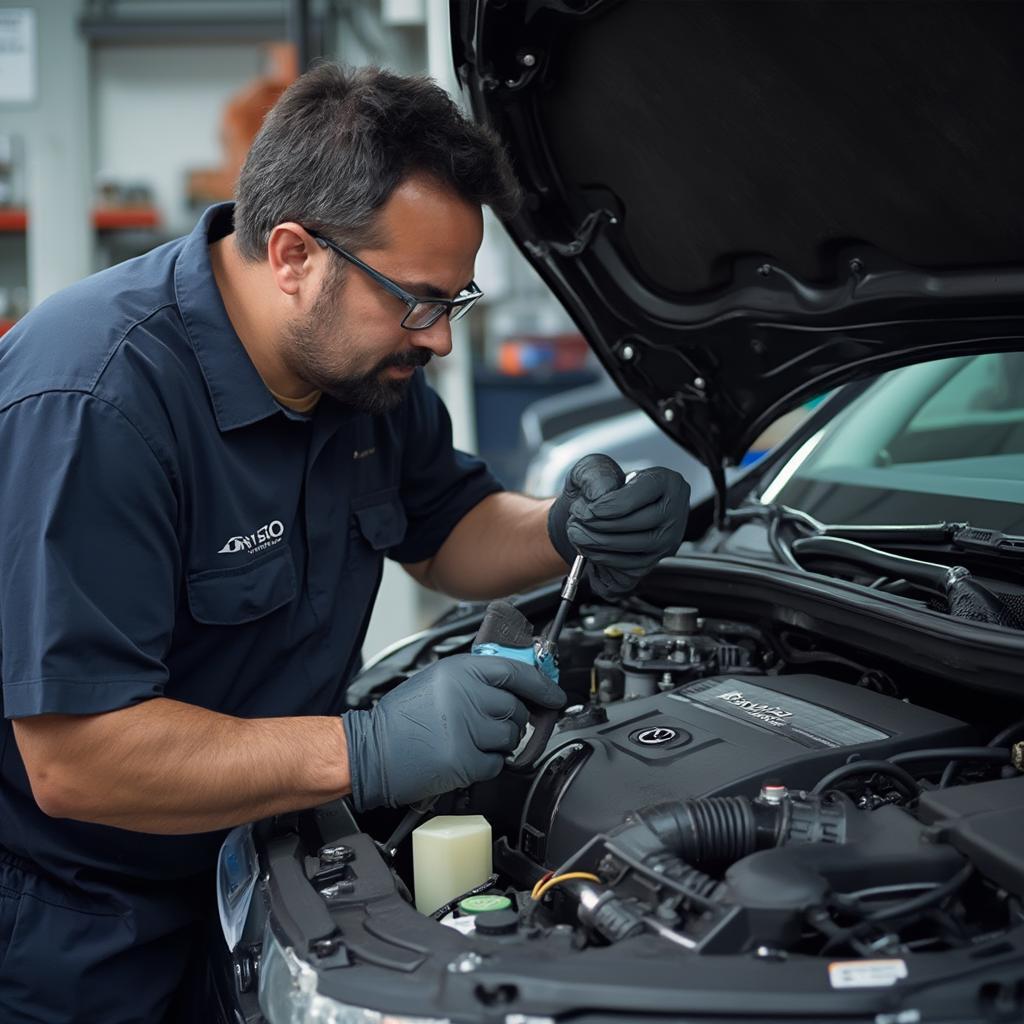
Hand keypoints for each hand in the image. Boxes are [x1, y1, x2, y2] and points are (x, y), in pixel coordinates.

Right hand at [343, 654, 565, 809]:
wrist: (370, 751)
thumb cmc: (402, 719)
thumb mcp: (438, 681)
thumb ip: (475, 678)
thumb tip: (515, 685)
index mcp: (460, 671)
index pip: (516, 672)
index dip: (542, 684)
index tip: (555, 695)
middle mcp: (466, 695)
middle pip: (517, 708)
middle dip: (510, 720)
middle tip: (487, 725)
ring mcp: (467, 729)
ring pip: (510, 738)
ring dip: (497, 743)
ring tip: (467, 740)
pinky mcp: (465, 760)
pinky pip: (496, 764)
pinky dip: (485, 765)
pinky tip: (461, 757)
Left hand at [547, 454, 689, 598]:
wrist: (596, 511)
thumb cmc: (599, 488)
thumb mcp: (592, 468)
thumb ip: (594, 474)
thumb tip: (599, 495)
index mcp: (667, 482)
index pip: (644, 492)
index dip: (613, 503)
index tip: (590, 508)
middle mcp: (675, 511)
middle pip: (643, 522)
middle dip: (603, 525)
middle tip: (577, 522)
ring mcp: (669, 539)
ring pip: (638, 546)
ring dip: (601, 543)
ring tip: (578, 534)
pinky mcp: (656, 560)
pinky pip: (633, 565)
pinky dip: (607, 559)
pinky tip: (589, 548)